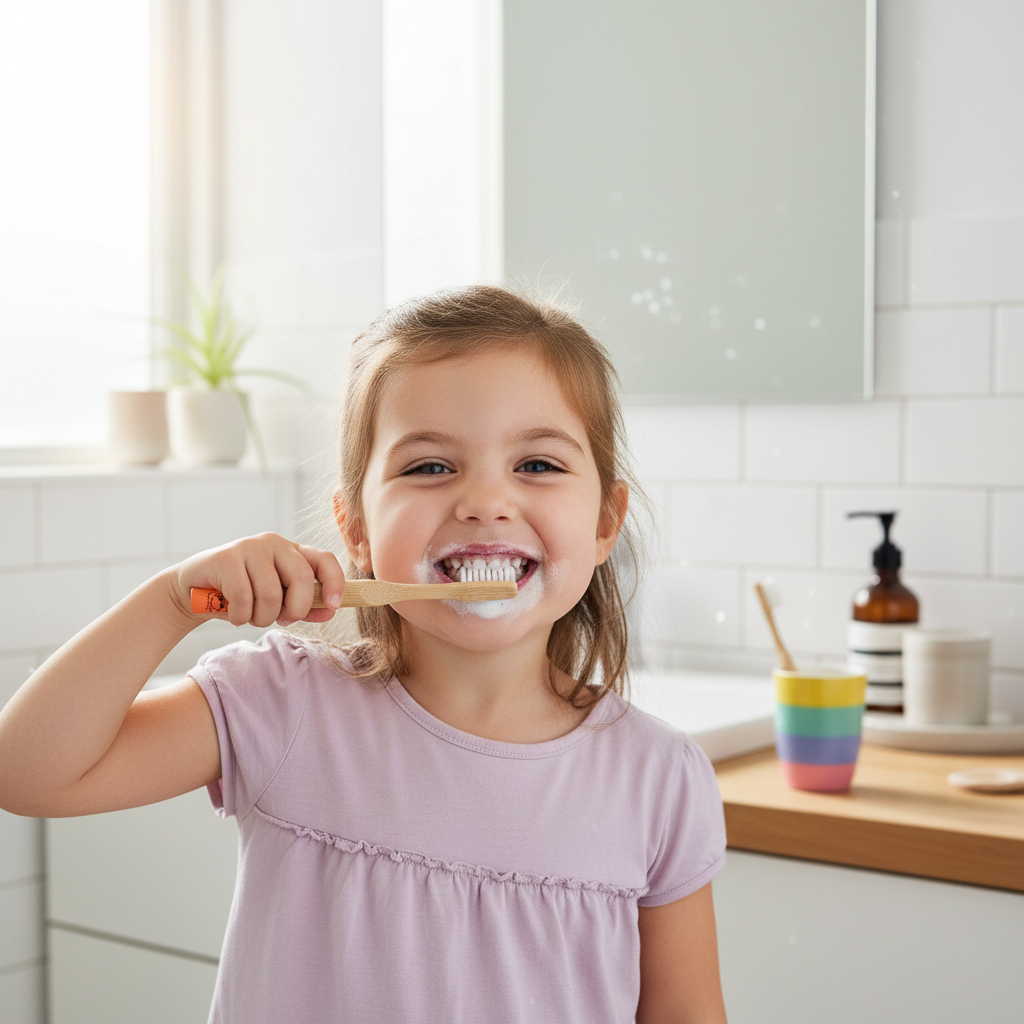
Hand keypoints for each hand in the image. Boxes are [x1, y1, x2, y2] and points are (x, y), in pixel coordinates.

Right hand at [172, 533, 345, 627]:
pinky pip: (243, 598)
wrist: (192, 592)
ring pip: (271, 594)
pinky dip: (239, 616)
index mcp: (292, 552)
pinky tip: (231, 613)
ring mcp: (249, 547)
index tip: (333, 605)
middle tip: (280, 620)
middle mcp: (274, 543)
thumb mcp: (277, 602)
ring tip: (249, 616)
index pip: (325, 559)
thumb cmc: (241, 597)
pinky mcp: (226, 557)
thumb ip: (304, 606)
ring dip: (261, 618)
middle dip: (294, 610)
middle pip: (301, 578)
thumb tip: (330, 611)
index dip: (334, 582)